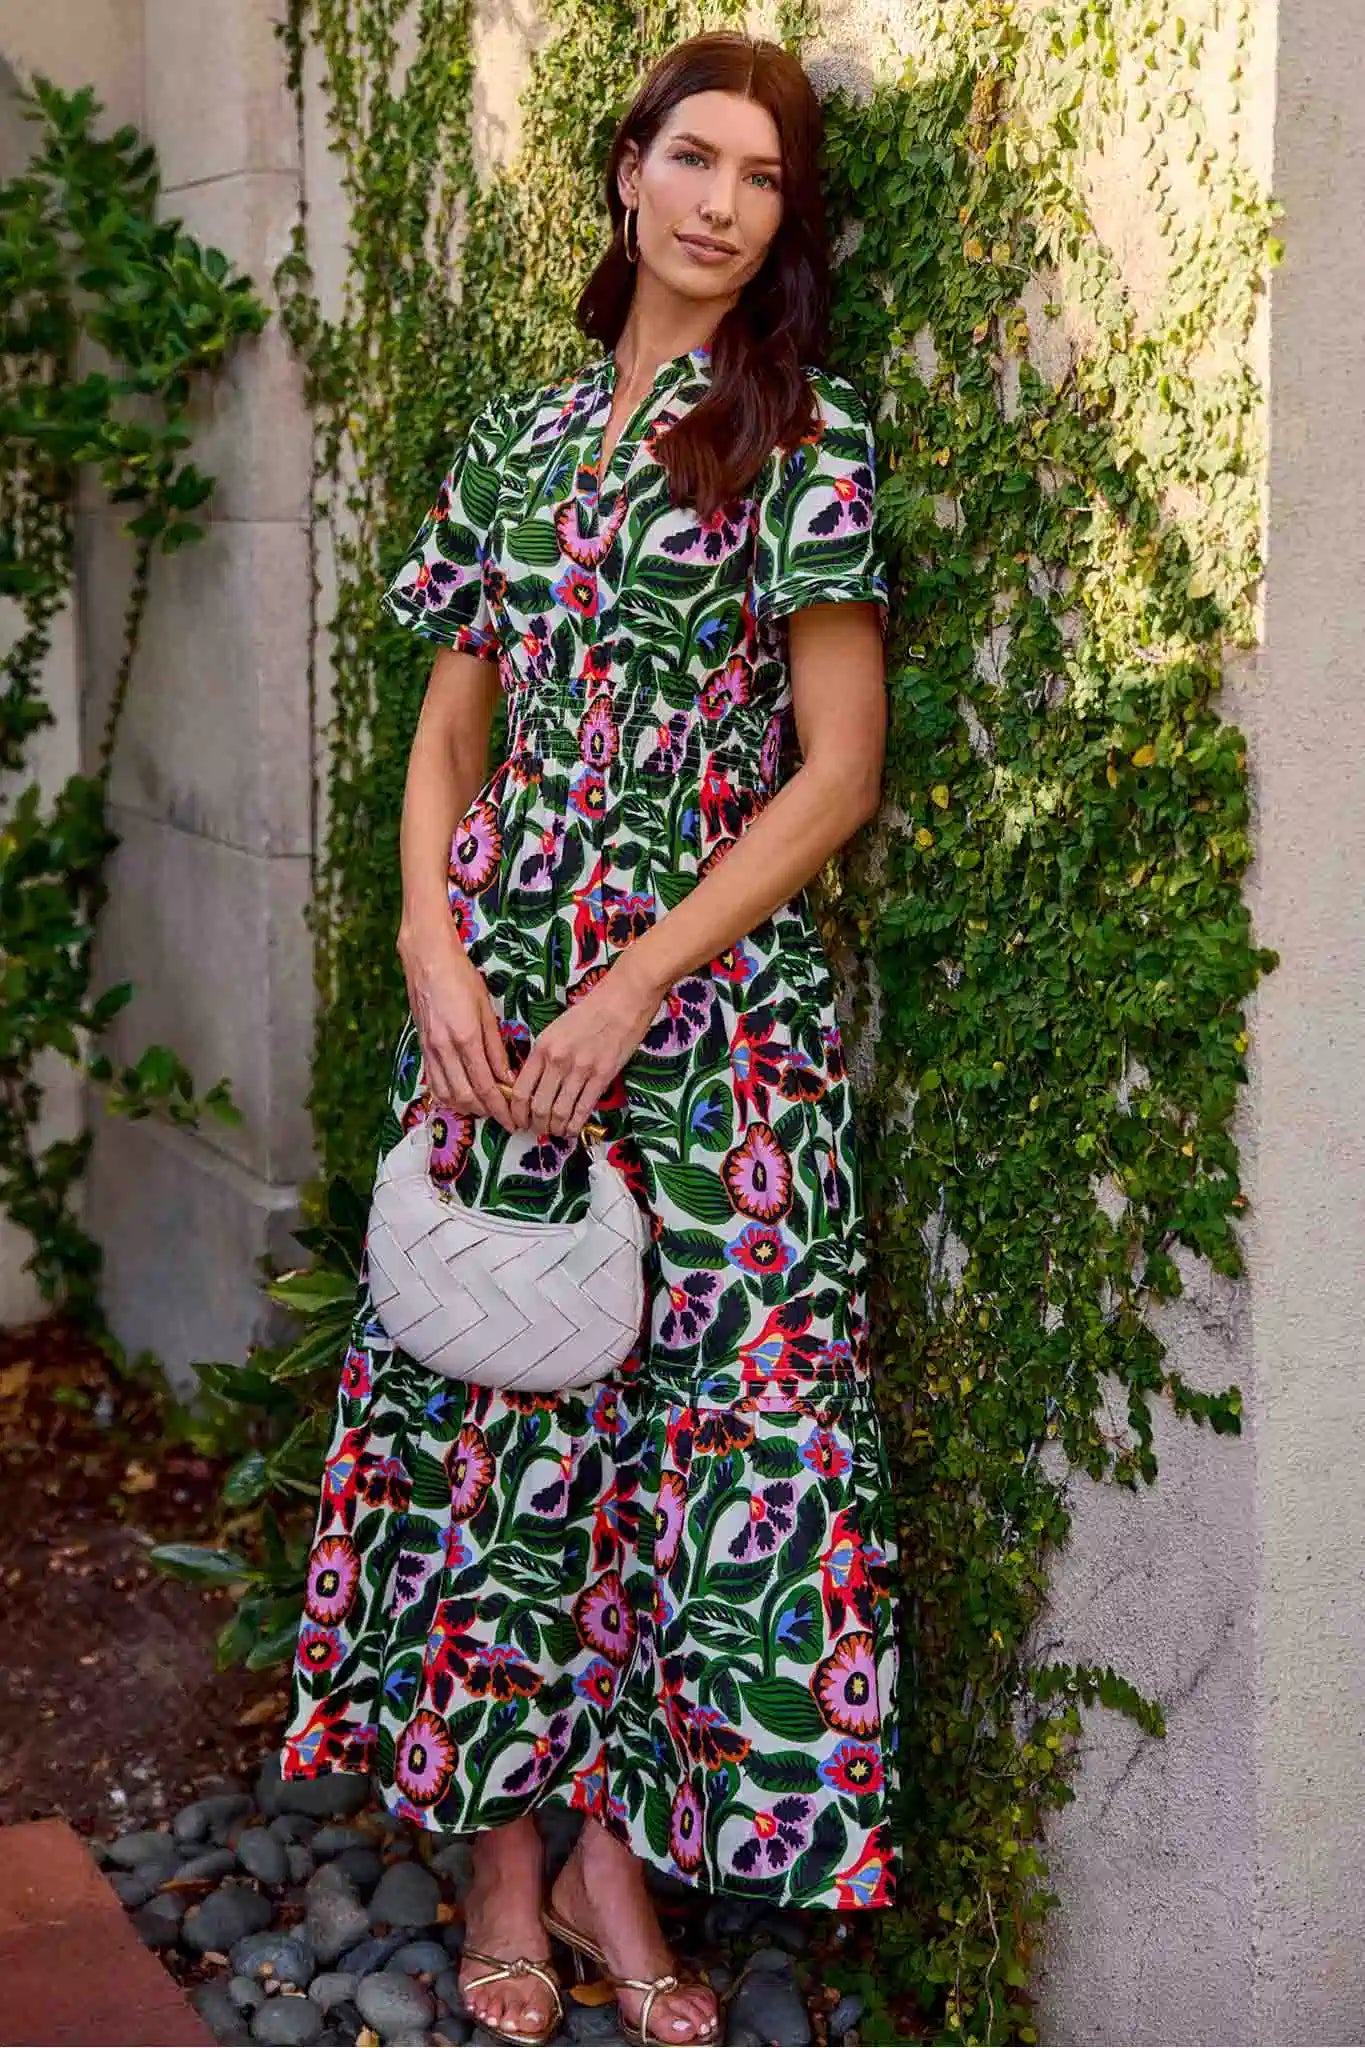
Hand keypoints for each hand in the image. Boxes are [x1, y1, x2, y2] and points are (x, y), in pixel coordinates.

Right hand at [398, 920, 515, 1130]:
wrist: (427, 960)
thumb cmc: (462, 978)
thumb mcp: (487, 1010)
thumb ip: (496, 1048)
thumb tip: (508, 1078)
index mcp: (466, 1038)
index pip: (485, 1086)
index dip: (501, 1107)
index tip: (514, 1120)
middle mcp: (445, 1049)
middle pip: (466, 1097)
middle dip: (487, 1112)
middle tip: (505, 1116)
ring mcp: (430, 1050)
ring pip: (447, 1095)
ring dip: (468, 1107)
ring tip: (487, 1107)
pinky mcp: (422, 1048)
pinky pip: (434, 1083)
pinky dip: (450, 1097)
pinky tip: (464, 1096)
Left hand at [507, 953, 664, 1137]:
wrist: (623, 999)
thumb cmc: (590, 1011)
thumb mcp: (555, 1030)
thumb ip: (543, 1056)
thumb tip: (533, 1085)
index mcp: (542, 1047)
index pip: (520, 1090)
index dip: (515, 1113)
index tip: (517, 1121)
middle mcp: (558, 1061)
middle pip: (537, 1106)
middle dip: (535, 1125)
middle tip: (536, 1130)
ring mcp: (581, 1070)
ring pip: (559, 1112)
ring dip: (554, 1128)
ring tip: (555, 1131)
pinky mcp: (603, 1076)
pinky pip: (583, 1109)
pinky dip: (575, 1125)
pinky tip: (572, 1129)